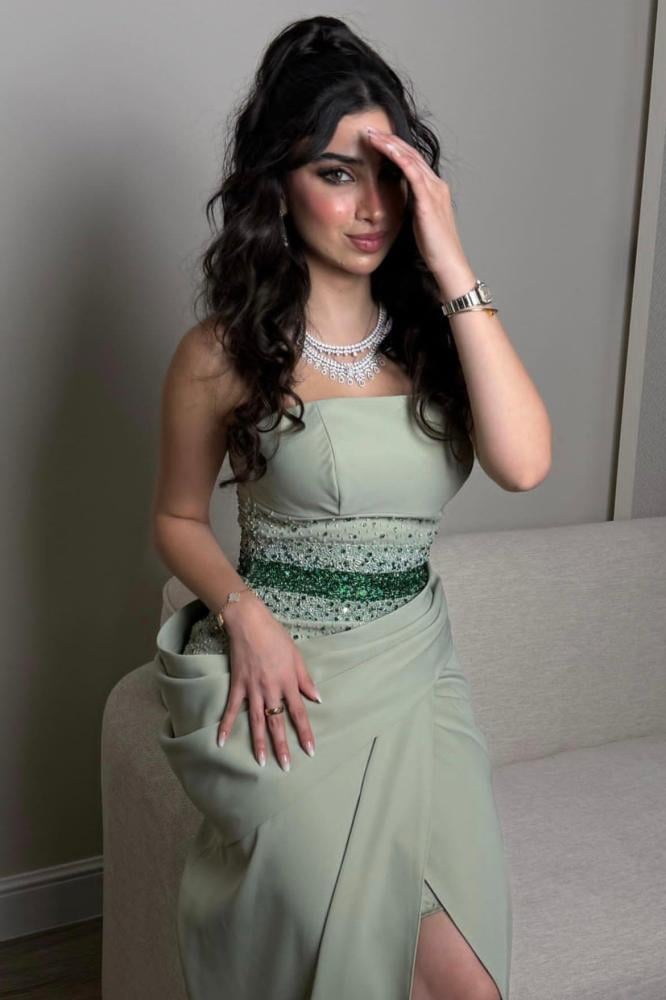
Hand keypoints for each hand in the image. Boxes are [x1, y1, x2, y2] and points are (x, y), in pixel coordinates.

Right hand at [215, 599, 320, 771]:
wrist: (249, 623)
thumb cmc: (276, 636)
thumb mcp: (297, 656)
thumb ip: (306, 679)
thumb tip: (317, 698)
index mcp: (288, 682)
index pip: (299, 713)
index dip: (304, 733)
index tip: (310, 751)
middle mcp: (271, 689)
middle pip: (277, 722)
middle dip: (282, 746)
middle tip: (286, 767)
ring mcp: (253, 688)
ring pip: (256, 721)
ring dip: (259, 742)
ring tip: (261, 762)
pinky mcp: (237, 685)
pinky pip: (232, 709)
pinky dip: (226, 725)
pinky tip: (220, 742)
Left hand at [365, 125, 472, 294]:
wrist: (449, 264)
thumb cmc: (433, 249)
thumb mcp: (417, 223)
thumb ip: (408, 208)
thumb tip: (393, 202)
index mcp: (434, 190)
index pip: (412, 162)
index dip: (394, 149)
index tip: (375, 140)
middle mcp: (437, 185)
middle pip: (411, 154)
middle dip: (390, 140)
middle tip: (369, 129)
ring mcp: (435, 190)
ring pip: (411, 158)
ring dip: (390, 144)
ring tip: (372, 134)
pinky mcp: (429, 200)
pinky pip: (412, 172)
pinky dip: (398, 157)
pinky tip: (384, 148)